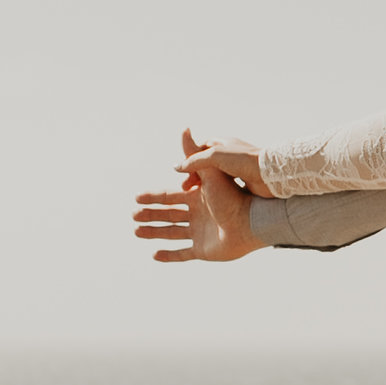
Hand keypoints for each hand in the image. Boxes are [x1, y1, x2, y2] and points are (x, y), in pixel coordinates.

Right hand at [133, 131, 263, 262]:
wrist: (252, 218)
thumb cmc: (233, 193)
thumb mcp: (211, 167)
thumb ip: (194, 153)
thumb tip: (184, 129)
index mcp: (200, 196)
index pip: (171, 196)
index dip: (153, 196)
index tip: (137, 196)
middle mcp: (200, 214)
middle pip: (169, 214)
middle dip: (149, 214)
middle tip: (133, 215)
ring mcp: (202, 233)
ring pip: (172, 233)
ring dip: (153, 232)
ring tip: (136, 232)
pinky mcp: (205, 250)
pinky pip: (183, 254)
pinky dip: (169, 255)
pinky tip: (154, 254)